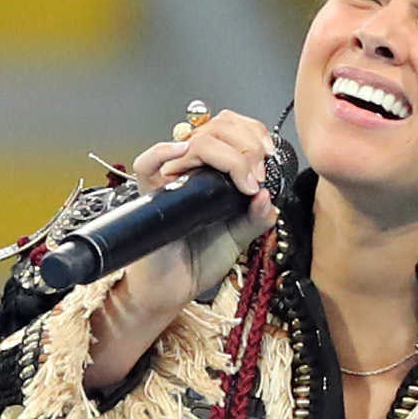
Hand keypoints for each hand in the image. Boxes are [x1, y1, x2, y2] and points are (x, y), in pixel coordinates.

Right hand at [81, 106, 278, 391]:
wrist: (174, 290)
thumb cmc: (199, 261)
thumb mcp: (237, 237)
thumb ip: (255, 218)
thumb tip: (269, 198)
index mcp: (214, 172)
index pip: (232, 130)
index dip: (253, 134)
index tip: (269, 157)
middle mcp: (192, 168)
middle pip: (216, 128)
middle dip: (246, 143)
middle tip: (257, 173)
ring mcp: (170, 178)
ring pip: (192, 139)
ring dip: (225, 151)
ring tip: (242, 176)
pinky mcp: (150, 194)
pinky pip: (148, 163)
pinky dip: (163, 152)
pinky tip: (185, 154)